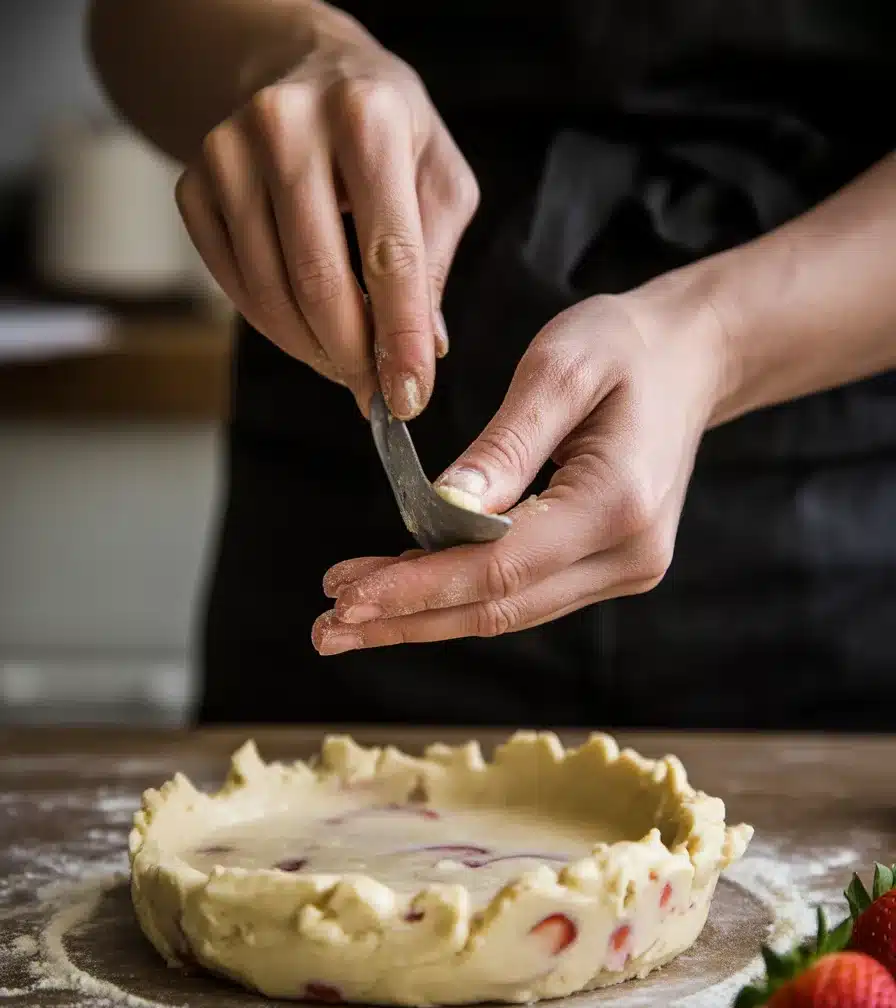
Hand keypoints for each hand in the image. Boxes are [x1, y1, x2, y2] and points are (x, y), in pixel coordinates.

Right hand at [175, 16, 478, 417]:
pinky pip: (233, 285)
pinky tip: (304, 330)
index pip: (390, 254)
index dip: (401, 338)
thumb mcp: (435, 175)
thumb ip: (436, 259)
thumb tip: (423, 347)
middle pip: (320, 281)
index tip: (410, 396)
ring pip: (271, 293)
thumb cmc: (382, 128)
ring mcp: (228, 153)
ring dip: (313, 350)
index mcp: (366, 118)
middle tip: (375, 395)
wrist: (300, 70)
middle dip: (353, 357)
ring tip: (346, 364)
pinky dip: (273, 326)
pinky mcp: (193, 184)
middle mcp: (287, 126)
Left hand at [312, 281, 733, 652]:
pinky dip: (460, 596)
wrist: (690, 361)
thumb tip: (440, 509)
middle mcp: (628, 555)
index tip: (347, 597)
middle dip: (407, 619)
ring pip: (508, 612)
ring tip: (349, 619)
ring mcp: (624, 570)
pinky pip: (524, 595)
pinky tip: (407, 592)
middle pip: (499, 607)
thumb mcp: (560, 368)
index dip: (418, 587)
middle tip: (328, 629)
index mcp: (617, 503)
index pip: (500, 567)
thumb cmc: (623, 348)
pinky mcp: (608, 568)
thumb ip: (505, 444)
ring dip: (425, 617)